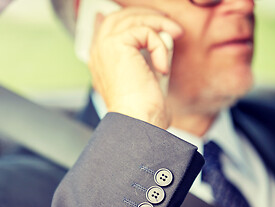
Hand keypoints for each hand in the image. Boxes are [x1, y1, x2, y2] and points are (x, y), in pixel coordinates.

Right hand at [89, 7, 182, 128]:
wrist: (138, 122)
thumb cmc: (142, 110)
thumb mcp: (148, 76)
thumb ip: (152, 55)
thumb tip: (165, 36)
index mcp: (102, 61)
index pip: (112, 28)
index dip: (134, 21)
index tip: (157, 25)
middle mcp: (99, 52)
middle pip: (120, 17)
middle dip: (146, 16)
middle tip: (168, 25)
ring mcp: (104, 47)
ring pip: (132, 19)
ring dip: (158, 24)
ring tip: (176, 34)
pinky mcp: (116, 45)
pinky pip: (144, 31)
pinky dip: (159, 46)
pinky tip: (162, 66)